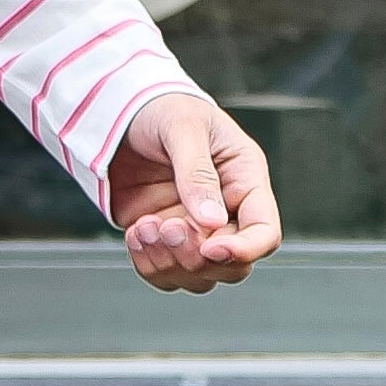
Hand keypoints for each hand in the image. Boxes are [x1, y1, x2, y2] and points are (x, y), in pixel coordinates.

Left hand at [106, 91, 280, 293]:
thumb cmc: (165, 108)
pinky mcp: (162, 239)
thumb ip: (197, 173)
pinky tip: (135, 233)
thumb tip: (211, 220)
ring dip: (169, 263)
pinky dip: (147, 263)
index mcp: (245, 181)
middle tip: (168, 227)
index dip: (245, 250)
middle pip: (232, 265)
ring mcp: (193, 230)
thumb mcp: (184, 128)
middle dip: (197, 257)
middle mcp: (225, 212)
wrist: (121, 113)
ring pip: (198, 276)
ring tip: (145, 227)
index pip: (264, 232)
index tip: (212, 248)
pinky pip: (163, 272)